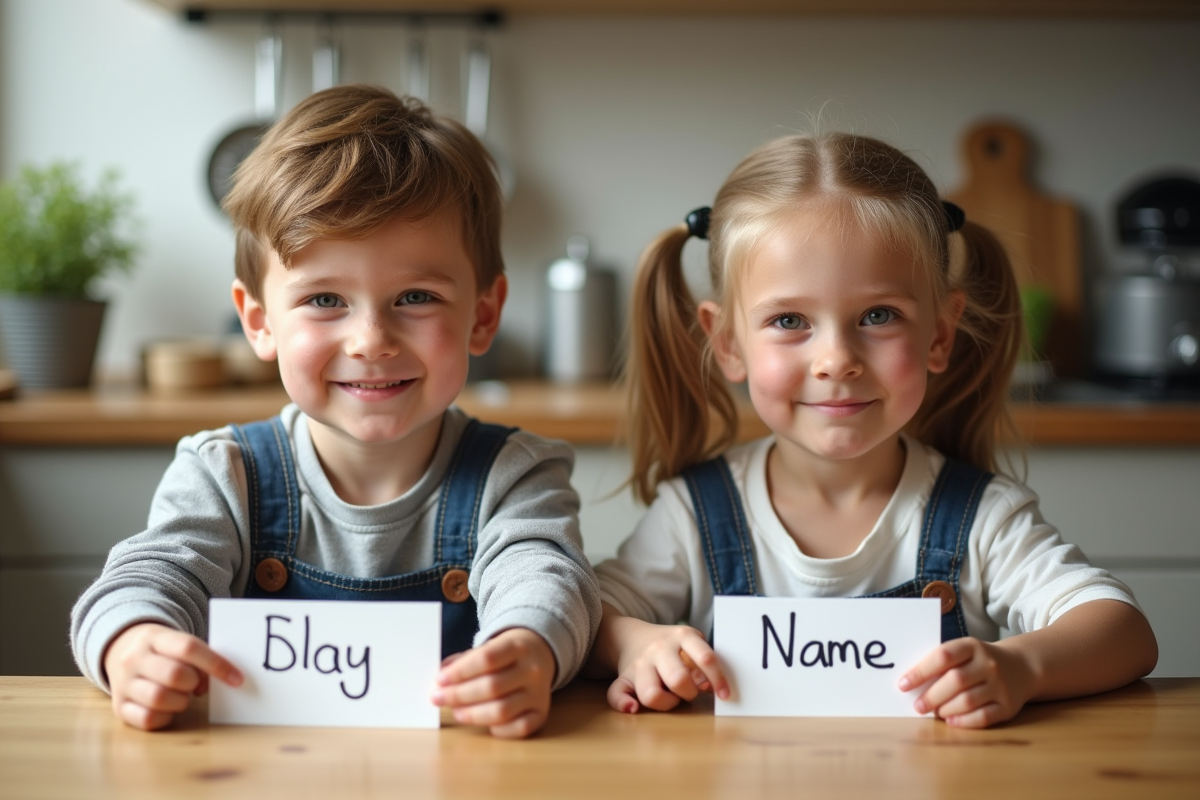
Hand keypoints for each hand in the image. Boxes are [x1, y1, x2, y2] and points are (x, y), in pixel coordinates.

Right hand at [103, 622, 242, 730]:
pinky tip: (169, 709)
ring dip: (181, 701)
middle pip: (174, 674)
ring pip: (158, 698)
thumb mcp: (177, 642)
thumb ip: (200, 657)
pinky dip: (166, 717)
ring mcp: (123, 684)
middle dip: (194, 683)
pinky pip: (147, 719)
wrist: (120, 648)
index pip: (189, 647)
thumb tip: (224, 680)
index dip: (217, 664)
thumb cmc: (162, 650)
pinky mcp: (119, 707)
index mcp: (154, 638)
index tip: (237, 679)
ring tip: (182, 696)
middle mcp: (134, 659)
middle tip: (195, 685)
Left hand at [431, 628, 555, 738]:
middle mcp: (532, 670)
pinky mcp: (542, 713)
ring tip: (456, 712)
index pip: (486, 658)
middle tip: (437, 698)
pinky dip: (498, 730)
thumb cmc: (505, 655)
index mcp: (517, 646)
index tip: (440, 680)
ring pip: (502, 711)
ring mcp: (539, 693)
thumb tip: (440, 681)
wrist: (540, 655)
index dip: (460, 672)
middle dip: (459, 695)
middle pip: (492, 687)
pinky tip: (484, 723)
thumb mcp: (488, 647)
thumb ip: (464, 661)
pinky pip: (519, 728)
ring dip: (472, 714)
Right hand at [605, 617, 728, 713]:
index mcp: (682, 636)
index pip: (705, 657)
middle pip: (678, 679)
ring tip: (670, 698)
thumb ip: (702, 661)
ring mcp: (640, 664)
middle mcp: (659, 648)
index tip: (725, 695)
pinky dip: (623, 703)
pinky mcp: (623, 677)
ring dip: (667, 703)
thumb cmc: (672, 646)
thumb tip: (709, 688)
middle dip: (689, 693)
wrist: (630, 635)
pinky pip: (616, 693)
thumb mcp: (691, 642)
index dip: (718, 679)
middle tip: (689, 692)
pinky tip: (633, 708)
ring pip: (651, 693)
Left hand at [898, 637, 1034, 727]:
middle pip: (955, 681)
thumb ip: (941, 662)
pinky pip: (983, 717)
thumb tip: (910, 683)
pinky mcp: (1008, 706)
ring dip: (945, 709)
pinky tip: (950, 721)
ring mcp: (1000, 685)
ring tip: (934, 712)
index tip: (902, 684)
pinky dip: (963, 722)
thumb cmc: (979, 661)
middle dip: (931, 696)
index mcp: (972, 646)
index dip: (920, 671)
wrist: (1021, 667)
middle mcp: (989, 664)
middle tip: (917, 706)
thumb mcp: (964, 652)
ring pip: (968, 701)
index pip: (943, 656)